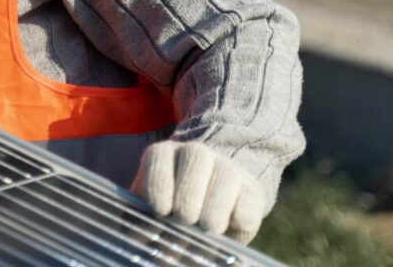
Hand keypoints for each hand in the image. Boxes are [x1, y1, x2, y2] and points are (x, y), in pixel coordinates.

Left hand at [131, 141, 264, 244]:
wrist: (209, 215)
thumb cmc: (170, 215)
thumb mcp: (152, 214)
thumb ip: (143, 220)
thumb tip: (140, 239)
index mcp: (164, 154)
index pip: (160, 154)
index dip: (160, 182)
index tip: (161, 210)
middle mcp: (196, 153)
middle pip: (196, 157)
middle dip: (188, 194)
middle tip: (185, 220)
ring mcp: (227, 167)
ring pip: (226, 172)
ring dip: (215, 206)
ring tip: (208, 228)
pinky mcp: (252, 190)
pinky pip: (250, 196)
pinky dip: (242, 214)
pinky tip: (232, 226)